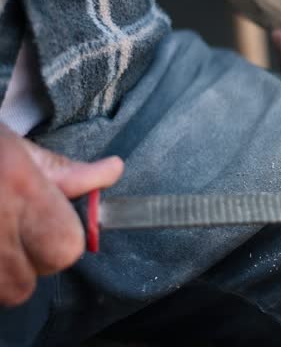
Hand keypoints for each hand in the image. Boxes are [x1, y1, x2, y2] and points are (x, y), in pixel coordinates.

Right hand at [0, 124, 122, 305]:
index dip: (62, 241)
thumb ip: (65, 171)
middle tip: (13, 232)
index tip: (48, 225)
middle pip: (28, 282)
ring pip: (2, 291)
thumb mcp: (16, 147)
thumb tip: (112, 172)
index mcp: (18, 187)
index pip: (66, 247)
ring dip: (1, 273)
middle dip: (28, 263)